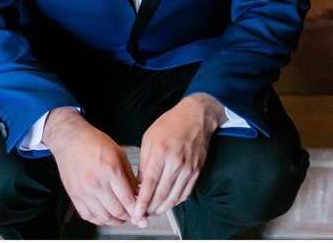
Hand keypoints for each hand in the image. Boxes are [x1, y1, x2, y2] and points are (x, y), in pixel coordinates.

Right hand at [43, 107, 138, 226]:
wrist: (69, 138)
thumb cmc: (94, 141)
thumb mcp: (118, 153)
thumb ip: (129, 175)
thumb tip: (137, 193)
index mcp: (111, 170)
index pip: (128, 199)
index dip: (137, 211)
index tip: (142, 216)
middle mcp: (97, 183)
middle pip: (117, 211)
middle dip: (128, 216)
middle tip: (132, 215)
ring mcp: (84, 191)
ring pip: (103, 217)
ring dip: (114, 221)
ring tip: (120, 216)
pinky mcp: (74, 195)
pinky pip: (88, 216)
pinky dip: (98, 219)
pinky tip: (104, 214)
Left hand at [133, 93, 224, 224]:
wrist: (195, 117)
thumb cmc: (170, 124)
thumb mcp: (150, 137)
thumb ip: (144, 162)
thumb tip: (140, 184)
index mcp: (161, 151)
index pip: (150, 183)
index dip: (142, 201)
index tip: (135, 212)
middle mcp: (176, 162)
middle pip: (161, 195)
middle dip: (150, 209)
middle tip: (141, 215)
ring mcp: (188, 168)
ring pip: (173, 198)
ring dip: (161, 209)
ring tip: (151, 211)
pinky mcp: (196, 172)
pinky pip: (184, 194)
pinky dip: (174, 202)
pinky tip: (166, 203)